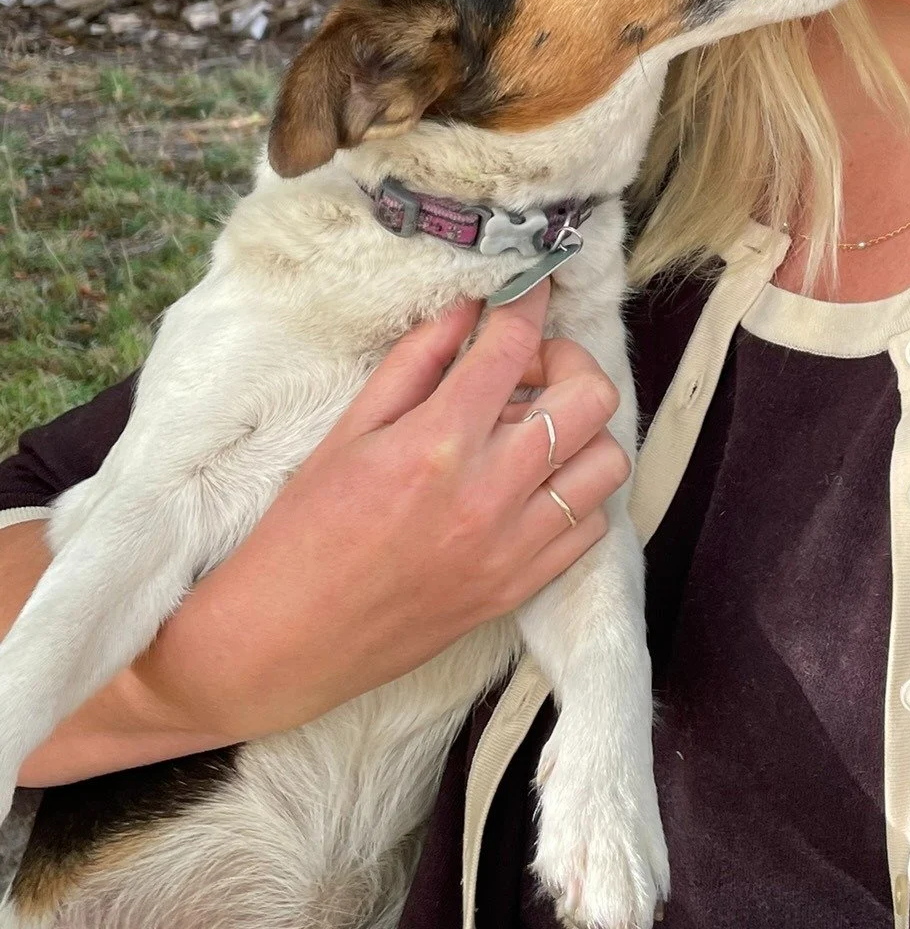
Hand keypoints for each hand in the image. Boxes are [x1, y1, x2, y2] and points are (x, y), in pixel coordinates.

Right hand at [18, 282, 629, 783]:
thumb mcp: (348, 431)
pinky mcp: (519, 588)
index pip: (514, 345)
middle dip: (568, 363)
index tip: (531, 285)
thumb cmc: (301, 531)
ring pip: (609, 460)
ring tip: (530, 431)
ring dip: (580, 431)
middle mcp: (488, 493)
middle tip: (526, 370)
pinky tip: (530, 485)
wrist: (281, 643)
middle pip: (591, 398)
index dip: (530, 299)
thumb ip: (417, 362)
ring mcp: (512, 546)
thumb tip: (467, 307)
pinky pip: (592, 525)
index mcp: (436, 444)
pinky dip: (575, 494)